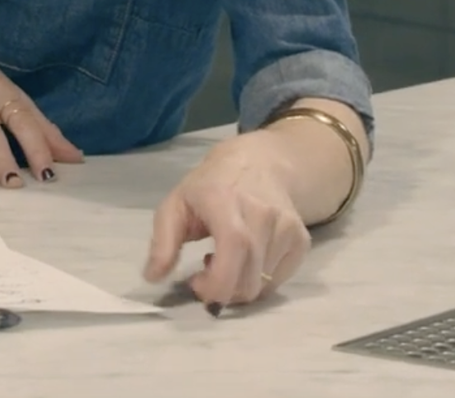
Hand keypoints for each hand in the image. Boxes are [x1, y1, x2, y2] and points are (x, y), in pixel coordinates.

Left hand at [141, 131, 310, 309]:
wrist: (260, 164)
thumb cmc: (209, 187)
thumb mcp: (175, 205)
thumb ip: (162, 242)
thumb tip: (153, 277)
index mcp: (226, 202)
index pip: (234, 249)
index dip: (216, 281)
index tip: (196, 284)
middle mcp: (263, 214)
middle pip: (249, 279)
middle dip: (223, 291)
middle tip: (206, 274)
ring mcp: (287, 228)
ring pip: (263, 285)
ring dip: (239, 285)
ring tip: (226, 260)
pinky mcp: (302, 241)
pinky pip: (278, 281)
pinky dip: (259, 281)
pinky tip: (247, 259)